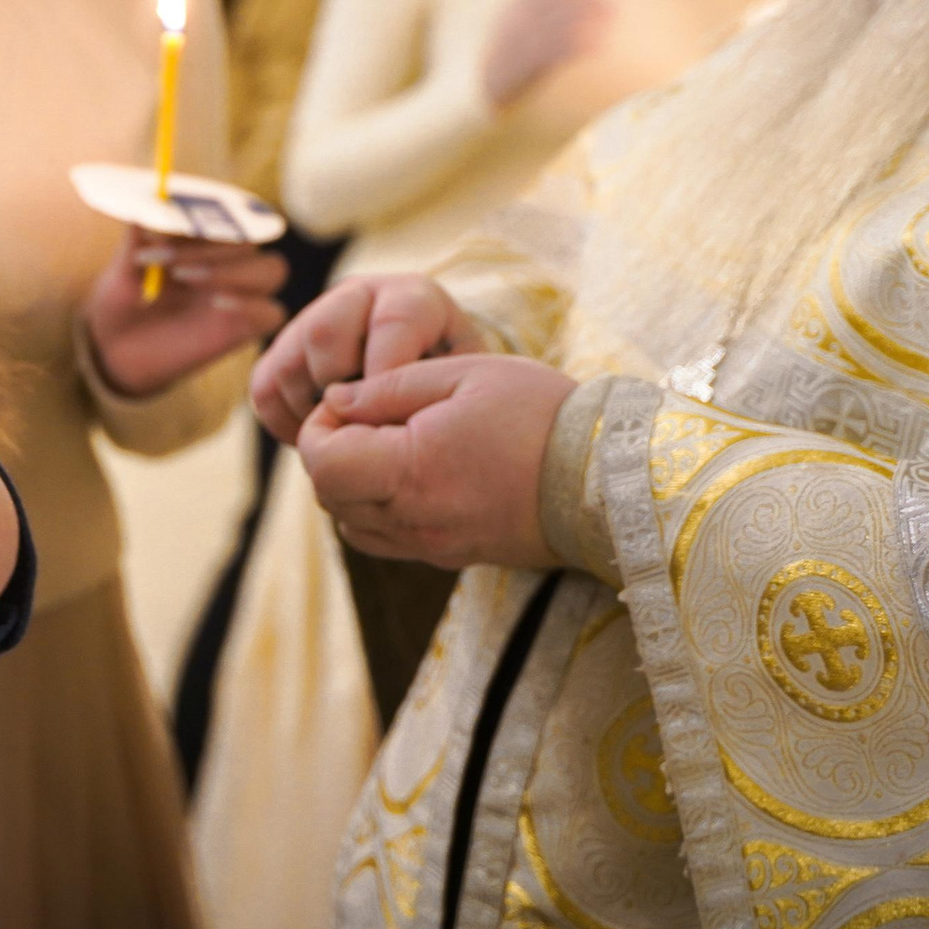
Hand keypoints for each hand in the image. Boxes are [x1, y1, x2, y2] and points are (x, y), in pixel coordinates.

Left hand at [82, 228, 286, 398]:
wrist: (113, 356)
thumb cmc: (119, 307)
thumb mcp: (120, 272)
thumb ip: (134, 242)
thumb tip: (140, 210)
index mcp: (202, 243)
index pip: (224, 216)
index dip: (199, 217)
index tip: (158, 229)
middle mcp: (225, 266)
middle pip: (250, 240)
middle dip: (210, 244)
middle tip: (164, 259)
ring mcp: (236, 298)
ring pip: (271, 269)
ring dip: (233, 268)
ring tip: (186, 277)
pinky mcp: (240, 332)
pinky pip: (271, 313)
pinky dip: (252, 304)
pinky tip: (216, 302)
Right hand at [249, 273, 478, 442]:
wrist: (431, 393)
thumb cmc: (456, 396)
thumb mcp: (463, 389)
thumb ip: (434, 392)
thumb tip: (388, 420)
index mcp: (413, 297)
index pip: (393, 320)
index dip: (388, 374)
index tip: (395, 418)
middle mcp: (359, 296)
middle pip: (323, 332)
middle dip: (340, 394)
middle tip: (364, 430)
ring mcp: (315, 318)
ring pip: (288, 364)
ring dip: (313, 414)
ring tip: (345, 439)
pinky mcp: (284, 350)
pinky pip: (265, 388)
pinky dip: (287, 423)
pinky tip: (322, 436)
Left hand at [295, 354, 576, 569]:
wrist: (610, 479)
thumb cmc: (541, 414)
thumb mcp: (464, 373)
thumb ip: (388, 388)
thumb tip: (334, 400)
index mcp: (413, 470)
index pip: (322, 462)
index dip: (319, 427)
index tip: (349, 400)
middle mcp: (415, 519)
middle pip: (329, 496)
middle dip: (331, 453)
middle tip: (369, 416)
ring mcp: (433, 544)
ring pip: (351, 524)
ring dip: (352, 483)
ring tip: (391, 443)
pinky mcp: (451, 555)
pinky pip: (386, 539)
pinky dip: (378, 509)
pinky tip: (411, 474)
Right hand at [481, 0, 607, 108]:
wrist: (479, 83)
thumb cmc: (505, 44)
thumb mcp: (517, 8)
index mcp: (515, 6)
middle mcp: (516, 21)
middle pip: (555, 8)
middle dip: (586, 6)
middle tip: (614, 7)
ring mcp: (519, 42)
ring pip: (556, 28)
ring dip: (584, 23)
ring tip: (609, 22)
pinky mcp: (524, 65)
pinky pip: (554, 54)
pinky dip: (577, 48)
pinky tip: (598, 46)